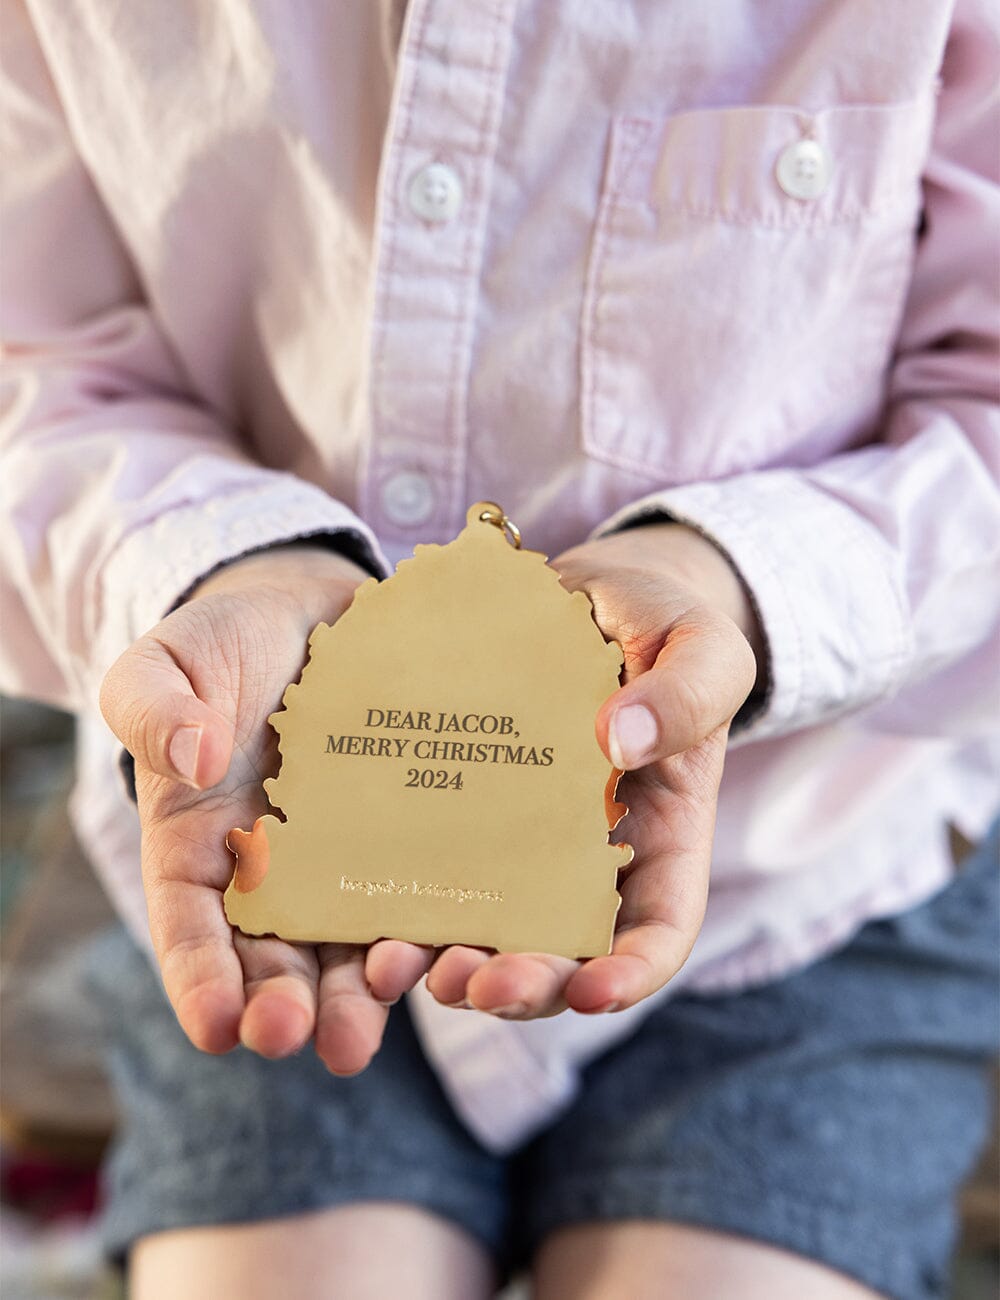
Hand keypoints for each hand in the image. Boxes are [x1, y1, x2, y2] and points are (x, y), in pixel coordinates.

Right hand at [100, 544, 433, 1073]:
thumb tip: (194, 759)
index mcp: (198, 844)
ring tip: (366, 1032)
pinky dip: (432, 926)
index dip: (199, 978)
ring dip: (358, 994)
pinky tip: (451, 955)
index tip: (216, 1026)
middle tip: (297, 1036)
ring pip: (350, 942)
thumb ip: (154, 709)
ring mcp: (347, 859)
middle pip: (273, 955)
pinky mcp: (410, 835)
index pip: (189, 923)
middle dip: (284, 1003)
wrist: (310, 610)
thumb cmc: (224, 644)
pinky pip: (422, 887)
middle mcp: (273, 871)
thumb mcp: (166, 664)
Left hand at [365, 524, 759, 1019]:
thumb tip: (619, 742)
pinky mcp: (457, 806)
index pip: (657, 933)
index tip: (590, 992)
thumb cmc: (664, 626)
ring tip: (395, 965)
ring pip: (483, 923)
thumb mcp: (702, 650)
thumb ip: (686, 695)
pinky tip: (356, 899)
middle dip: (518, 982)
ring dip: (442, 957)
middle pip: (558, 950)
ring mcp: (515, 839)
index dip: (627, 975)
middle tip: (470, 987)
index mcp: (661, 840)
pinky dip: (396, 890)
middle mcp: (585, 860)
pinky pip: (427, 858)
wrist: (588, 595)